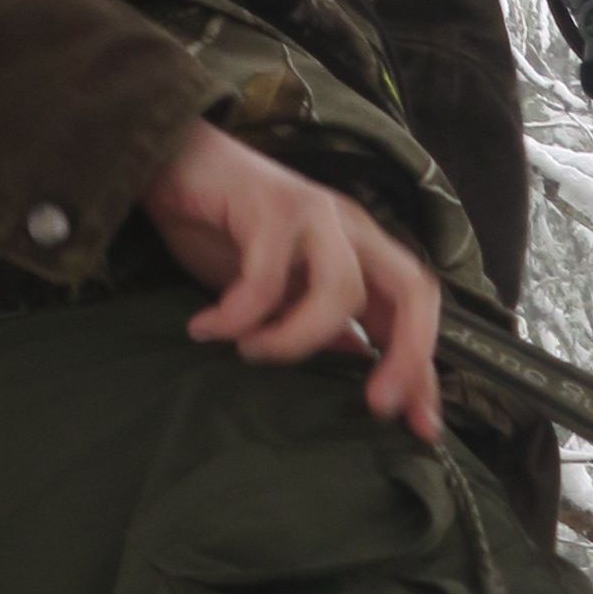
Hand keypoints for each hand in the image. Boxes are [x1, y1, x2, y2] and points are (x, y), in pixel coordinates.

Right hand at [145, 116, 441, 441]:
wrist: (168, 164)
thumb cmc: (224, 229)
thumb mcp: (278, 292)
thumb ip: (319, 324)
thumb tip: (357, 361)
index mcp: (359, 251)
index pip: (415, 308)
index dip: (424, 369)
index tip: (421, 429)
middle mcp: (350, 229)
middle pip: (412, 289)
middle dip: (406, 355)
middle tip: (374, 405)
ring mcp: (315, 212)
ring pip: (341, 291)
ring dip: (295, 340)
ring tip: (248, 352)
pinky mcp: (270, 203)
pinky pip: (267, 278)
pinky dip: (238, 315)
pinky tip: (206, 328)